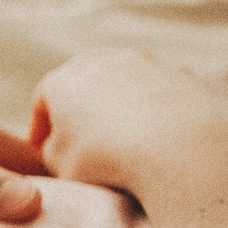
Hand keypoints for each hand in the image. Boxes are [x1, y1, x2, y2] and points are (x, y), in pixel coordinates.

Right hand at [31, 49, 227, 198]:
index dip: (41, 128)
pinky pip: (163, 95)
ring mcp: (150, 64)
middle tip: (86, 146)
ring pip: (128, 86)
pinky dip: (159, 113)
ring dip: (124, 110)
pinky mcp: (186, 75)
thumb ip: (51, 150)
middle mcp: (106, 61)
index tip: (44, 151)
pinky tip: (164, 140)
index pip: (43, 100)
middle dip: (84, 113)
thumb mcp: (59, 165)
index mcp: (65, 79)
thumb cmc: (109, 159)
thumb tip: (58, 144)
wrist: (182, 148)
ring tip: (129, 144)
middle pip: (87, 86)